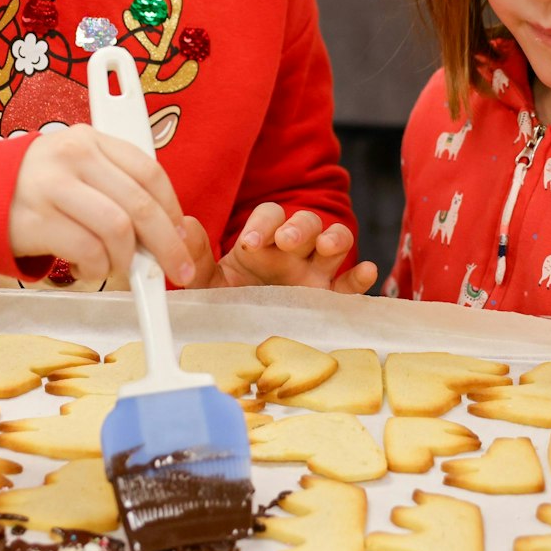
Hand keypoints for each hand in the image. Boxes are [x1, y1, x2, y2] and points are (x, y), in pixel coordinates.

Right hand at [7, 124, 195, 284]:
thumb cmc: (37, 188)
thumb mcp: (77, 168)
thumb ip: (117, 185)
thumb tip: (169, 228)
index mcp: (90, 139)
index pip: (149, 172)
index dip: (172, 210)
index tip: (181, 237)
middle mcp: (73, 156)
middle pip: (140, 204)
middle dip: (166, 245)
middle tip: (173, 271)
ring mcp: (52, 187)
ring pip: (117, 230)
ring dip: (127, 261)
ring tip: (119, 269)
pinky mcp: (35, 220)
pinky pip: (87, 252)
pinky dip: (98, 270)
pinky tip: (90, 270)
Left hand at [181, 202, 375, 291]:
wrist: (243, 335)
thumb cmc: (229, 302)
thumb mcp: (208, 283)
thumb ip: (196, 257)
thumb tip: (184, 225)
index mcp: (264, 241)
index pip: (269, 215)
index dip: (263, 223)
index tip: (249, 243)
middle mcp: (293, 250)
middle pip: (306, 222)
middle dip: (299, 227)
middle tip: (286, 241)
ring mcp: (317, 271)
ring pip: (336, 240)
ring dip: (335, 237)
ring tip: (326, 246)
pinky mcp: (333, 298)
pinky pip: (352, 282)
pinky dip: (361, 275)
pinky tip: (366, 272)